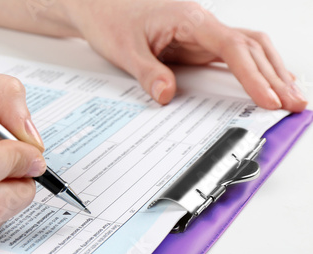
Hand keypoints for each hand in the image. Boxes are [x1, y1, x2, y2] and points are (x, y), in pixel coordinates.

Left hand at [63, 0, 306, 110]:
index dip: (254, 75)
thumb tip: (167, 96)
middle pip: (251, 46)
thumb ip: (148, 73)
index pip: (233, 46)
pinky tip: (267, 78)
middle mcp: (202, 23)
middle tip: (295, 103)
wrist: (100, 6)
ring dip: (272, 69)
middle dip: (275, 76)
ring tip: (291, 94)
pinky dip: (255, 66)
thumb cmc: (111, 19)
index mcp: (189, 19)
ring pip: (249, 46)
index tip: (269, 98)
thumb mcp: (124, 50)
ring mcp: (202, 32)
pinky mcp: (198, 41)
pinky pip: (234, 51)